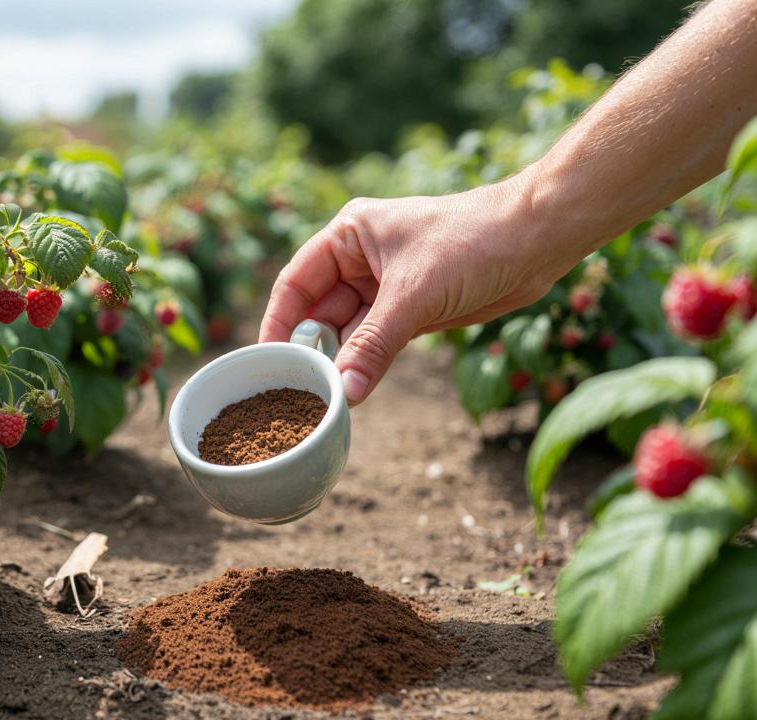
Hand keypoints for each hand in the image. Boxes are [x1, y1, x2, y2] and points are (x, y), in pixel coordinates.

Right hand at [260, 176, 581, 404]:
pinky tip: (355, 390)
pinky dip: (367, 365)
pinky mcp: (412, 310)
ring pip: (350, 332)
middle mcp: (360, 259)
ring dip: (341, 362)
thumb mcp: (414, 295)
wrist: (539, 239)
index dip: (279, 323)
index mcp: (348, 235)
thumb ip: (374, 345)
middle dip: (311, 349)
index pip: (296, 283)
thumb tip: (344, 393)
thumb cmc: (473, 241)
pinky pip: (377, 342)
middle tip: (296, 391)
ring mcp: (386, 287)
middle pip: (320, 311)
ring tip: (323, 398)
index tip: (267, 361)